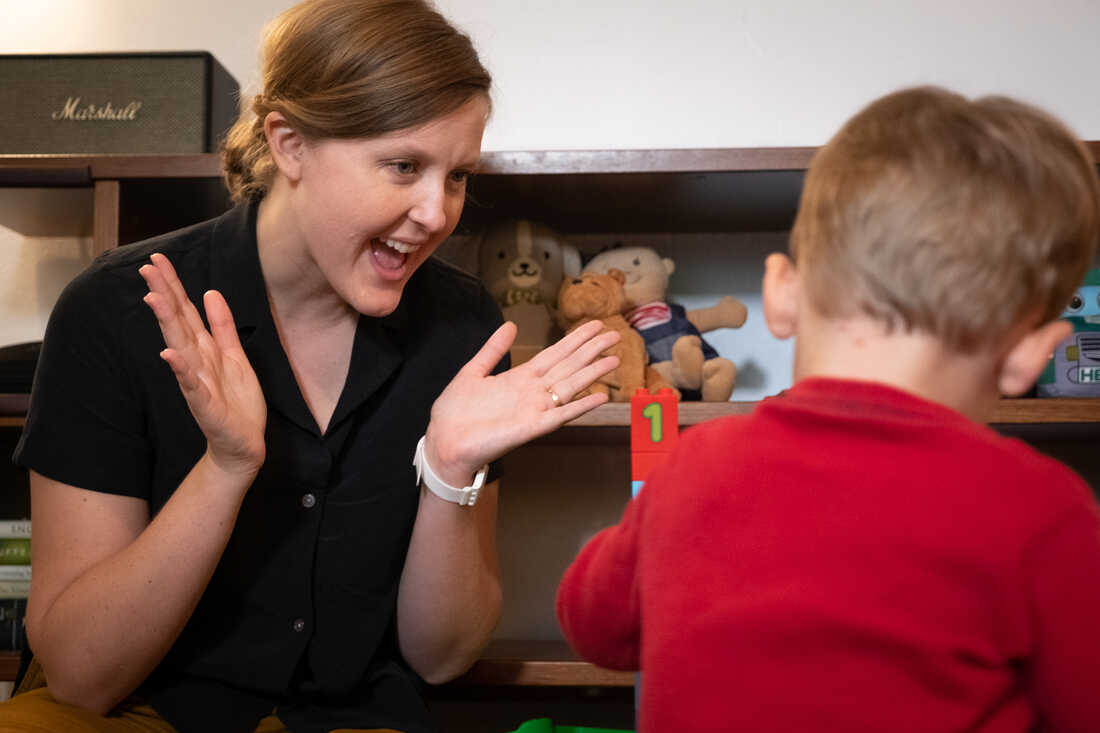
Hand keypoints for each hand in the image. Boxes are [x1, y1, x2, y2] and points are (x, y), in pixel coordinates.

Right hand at [139, 253, 266, 478]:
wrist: (242, 444)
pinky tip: (169, 354)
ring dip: (167, 324)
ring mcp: (197, 383)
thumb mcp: (234, 356)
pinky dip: (181, 370)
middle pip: (178, 323)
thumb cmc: (236, 402)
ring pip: (180, 348)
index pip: (185, 312)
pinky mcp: (205, 405)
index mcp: (205, 349)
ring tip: (154, 299)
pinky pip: (191, 385)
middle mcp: (196, 362)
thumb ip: (222, 326)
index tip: (158, 260)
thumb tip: (210, 292)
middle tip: (147, 268)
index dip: (173, 286)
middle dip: (164, 295)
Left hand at [424, 320, 619, 485]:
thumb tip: (511, 325)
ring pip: (570, 386)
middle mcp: (533, 392)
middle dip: (591, 350)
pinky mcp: (532, 427)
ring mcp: (535, 409)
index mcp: (519, 378)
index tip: (595, 325)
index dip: (575, 339)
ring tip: (614, 359)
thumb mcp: (472, 372)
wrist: (445, 441)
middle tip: (615, 334)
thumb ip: (493, 349)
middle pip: (568, 366)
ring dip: (592, 372)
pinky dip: (580, 406)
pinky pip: (561, 415)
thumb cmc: (455, 412)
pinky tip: (600, 397)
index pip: (555, 354)